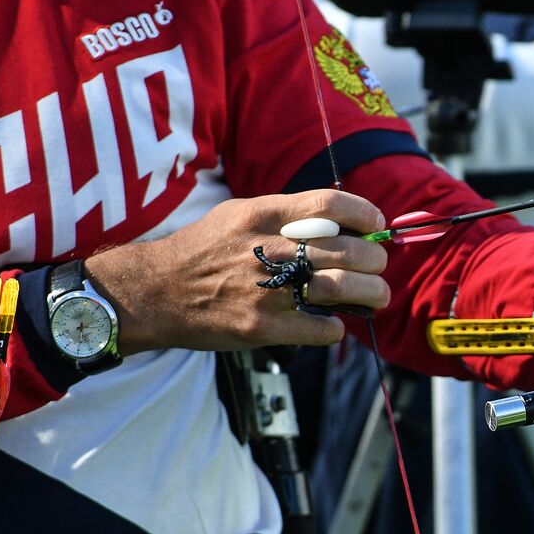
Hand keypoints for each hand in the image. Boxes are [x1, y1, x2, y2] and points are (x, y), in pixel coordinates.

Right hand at [85, 190, 390, 353]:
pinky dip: (337, 328)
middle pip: (347, 250)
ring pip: (342, 288)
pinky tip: (334, 325)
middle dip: (375, 260)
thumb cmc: (202, 250)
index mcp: (263, 215)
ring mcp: (266, 289)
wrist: (155, 292)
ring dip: (371, 293)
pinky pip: (321, 328)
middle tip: (378, 268)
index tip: (376, 225)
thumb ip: (286, 214)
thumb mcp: (238, 214)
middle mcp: (268, 249)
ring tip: (377, 296)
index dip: (364, 214)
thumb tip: (339, 222)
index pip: (330, 204)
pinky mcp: (262, 326)